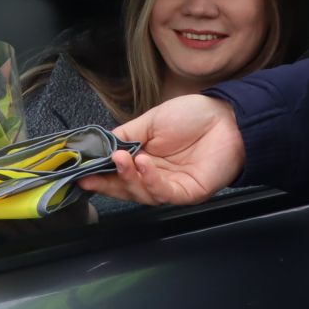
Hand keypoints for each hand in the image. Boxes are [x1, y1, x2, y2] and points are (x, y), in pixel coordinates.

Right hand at [80, 94, 243, 206]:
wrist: (227, 117)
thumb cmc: (193, 116)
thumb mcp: (150, 121)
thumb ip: (126, 136)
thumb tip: (101, 146)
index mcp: (145, 159)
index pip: (118, 174)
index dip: (100, 175)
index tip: (81, 173)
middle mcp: (156, 176)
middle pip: (126, 188)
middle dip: (107, 183)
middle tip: (91, 175)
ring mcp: (171, 186)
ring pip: (142, 193)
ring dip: (128, 178)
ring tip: (120, 160)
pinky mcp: (187, 193)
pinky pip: (164, 192)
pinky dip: (150, 180)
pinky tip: (143, 164)